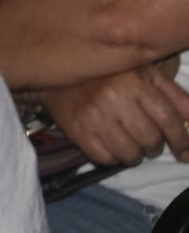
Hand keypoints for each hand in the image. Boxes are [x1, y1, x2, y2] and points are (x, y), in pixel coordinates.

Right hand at [42, 63, 188, 165]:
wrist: (56, 75)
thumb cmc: (107, 74)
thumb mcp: (143, 73)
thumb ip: (172, 95)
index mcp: (134, 82)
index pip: (168, 119)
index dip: (181, 140)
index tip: (184, 151)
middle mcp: (114, 99)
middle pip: (150, 139)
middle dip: (155, 146)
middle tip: (149, 141)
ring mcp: (93, 117)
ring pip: (130, 154)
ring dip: (135, 155)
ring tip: (131, 145)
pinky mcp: (77, 132)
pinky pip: (106, 159)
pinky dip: (113, 158)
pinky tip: (112, 146)